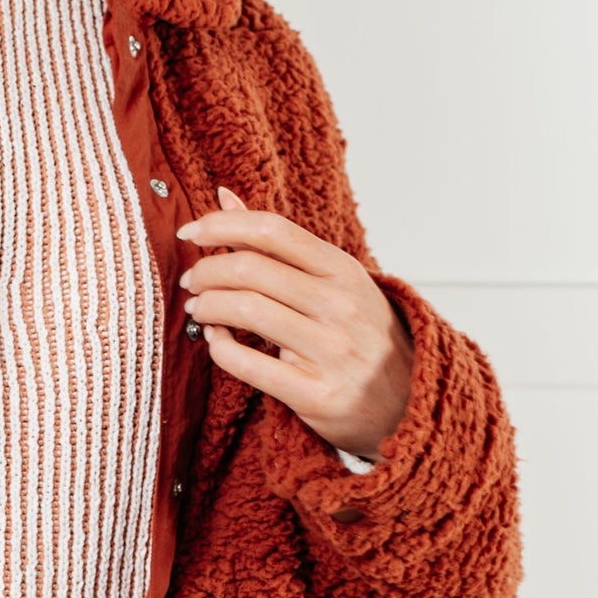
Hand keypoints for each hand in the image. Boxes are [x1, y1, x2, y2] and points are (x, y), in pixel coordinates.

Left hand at [176, 185, 412, 457]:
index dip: (222, 226)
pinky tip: (216, 341)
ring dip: (208, 307)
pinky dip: (220, 348)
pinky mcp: (317, 394)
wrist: (407, 401)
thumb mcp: (332, 281)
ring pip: (247, 312)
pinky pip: (248, 365)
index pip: (273, 230)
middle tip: (192, 281)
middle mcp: (341, 306)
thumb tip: (224, 196)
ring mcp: (331, 351)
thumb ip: (277, 243)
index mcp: (343, 270)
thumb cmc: (359, 335)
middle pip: (252, 270)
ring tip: (199, 309)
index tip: (190, 233)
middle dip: (207, 271)